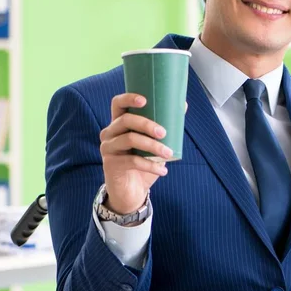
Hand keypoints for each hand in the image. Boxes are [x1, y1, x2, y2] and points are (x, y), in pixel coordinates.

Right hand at [100, 93, 176, 213]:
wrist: (132, 191)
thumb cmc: (144, 162)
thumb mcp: (154, 143)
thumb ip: (164, 126)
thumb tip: (182, 105)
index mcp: (119, 123)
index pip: (118, 104)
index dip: (129, 98)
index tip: (145, 100)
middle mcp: (109, 133)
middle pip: (126, 120)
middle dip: (147, 124)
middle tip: (164, 133)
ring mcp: (107, 148)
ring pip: (130, 139)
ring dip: (153, 146)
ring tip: (169, 154)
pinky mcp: (110, 164)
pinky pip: (132, 161)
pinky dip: (151, 166)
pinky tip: (163, 171)